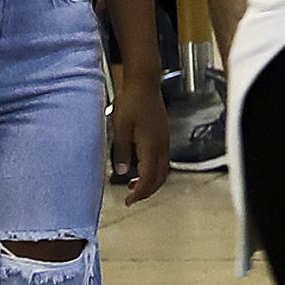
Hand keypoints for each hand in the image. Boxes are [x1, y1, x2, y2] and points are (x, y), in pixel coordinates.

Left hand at [110, 56, 169, 203]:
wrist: (144, 83)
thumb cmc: (131, 101)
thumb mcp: (120, 127)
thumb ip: (122, 151)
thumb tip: (123, 171)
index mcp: (151, 146)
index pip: (149, 178)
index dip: (140, 193)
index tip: (128, 201)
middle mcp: (162, 145)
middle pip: (160, 178)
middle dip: (147, 191)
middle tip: (132, 197)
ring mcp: (164, 140)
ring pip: (163, 169)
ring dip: (151, 180)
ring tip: (134, 184)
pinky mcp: (163, 135)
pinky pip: (162, 159)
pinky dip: (153, 169)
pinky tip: (139, 165)